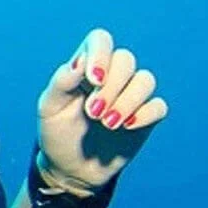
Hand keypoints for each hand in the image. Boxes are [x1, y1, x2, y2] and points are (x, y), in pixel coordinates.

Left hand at [35, 28, 167, 194]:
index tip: (92, 79)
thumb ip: (61, 82)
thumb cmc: (57, 133)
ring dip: (127, 101)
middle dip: (111, 87)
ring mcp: (130, 95)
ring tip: (107, 124)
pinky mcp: (146, 116)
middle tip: (93, 113)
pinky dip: (145, 114)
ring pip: (146, 80)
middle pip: (125, 60)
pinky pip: (158, 105)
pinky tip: (127, 126)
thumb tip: (80, 61)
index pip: (100, 40)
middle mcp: (112, 76)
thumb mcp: (49, 109)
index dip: (101, 53)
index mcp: (85, 67)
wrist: (70, 167)